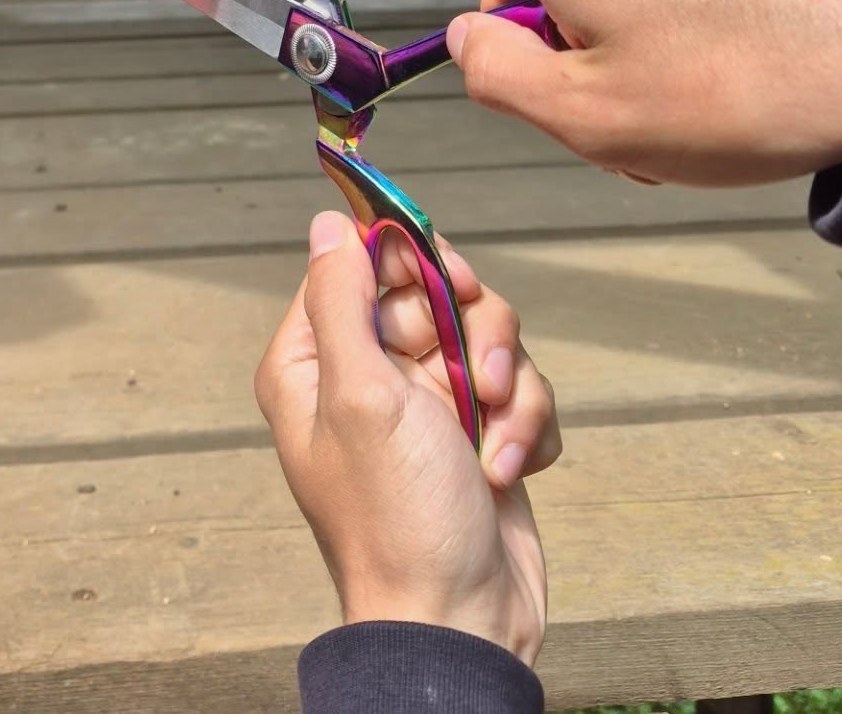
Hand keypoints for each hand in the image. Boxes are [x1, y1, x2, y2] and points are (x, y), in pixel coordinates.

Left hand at [254, 211, 558, 662]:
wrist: (461, 620)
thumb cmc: (398, 516)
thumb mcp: (359, 394)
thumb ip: (342, 299)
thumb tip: (327, 223)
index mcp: (318, 360)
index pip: (358, 263)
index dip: (408, 260)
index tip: (446, 281)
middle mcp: (369, 373)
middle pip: (433, 290)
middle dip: (473, 330)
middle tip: (481, 371)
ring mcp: (427, 403)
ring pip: (488, 336)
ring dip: (509, 386)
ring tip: (493, 439)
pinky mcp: (478, 431)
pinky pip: (520, 389)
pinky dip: (524, 425)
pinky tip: (506, 471)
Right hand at [448, 0, 841, 185]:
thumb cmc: (746, 87)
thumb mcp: (586, 115)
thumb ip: (495, 75)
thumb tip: (464, 37)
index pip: (502, 7)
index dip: (542, 73)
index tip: (601, 109)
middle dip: (599, 58)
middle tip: (659, 115)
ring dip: (653, 40)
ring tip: (714, 93)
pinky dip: (706, 10)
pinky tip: (751, 56)